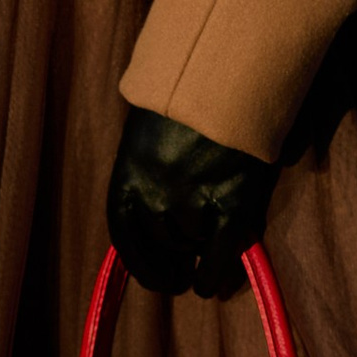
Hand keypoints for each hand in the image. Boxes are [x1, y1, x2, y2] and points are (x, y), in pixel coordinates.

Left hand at [106, 106, 276, 297]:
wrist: (233, 70)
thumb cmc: (193, 93)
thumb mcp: (153, 127)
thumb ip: (149, 168)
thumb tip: (157, 213)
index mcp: (130, 170)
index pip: (124, 230)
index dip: (137, 260)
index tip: (151, 276)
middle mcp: (156, 190)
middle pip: (160, 239)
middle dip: (171, 255)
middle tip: (179, 272)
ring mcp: (194, 198)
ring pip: (191, 241)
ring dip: (198, 245)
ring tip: (208, 240)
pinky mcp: (232, 202)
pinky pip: (218, 254)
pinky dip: (214, 274)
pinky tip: (211, 286)